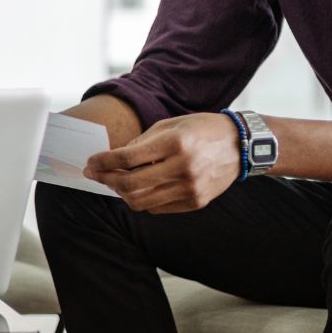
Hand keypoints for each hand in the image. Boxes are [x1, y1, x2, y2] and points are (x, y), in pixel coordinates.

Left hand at [83, 112, 241, 213]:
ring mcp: (190, 189)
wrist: (240, 146)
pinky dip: (142, 199)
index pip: (127, 159)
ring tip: (114, 181)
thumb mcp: (169, 125)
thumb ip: (140, 143)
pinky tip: (137, 188)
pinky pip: (157, 208)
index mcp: (175, 143)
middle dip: (106, 180)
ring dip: (121, 192)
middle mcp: (183, 168)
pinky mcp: (195, 203)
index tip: (91, 162)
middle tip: (95, 173)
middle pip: (130, 185)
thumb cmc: (201, 130)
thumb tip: (112, 159)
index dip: (103, 162)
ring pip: (141, 202)